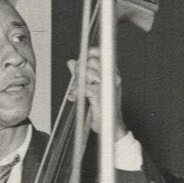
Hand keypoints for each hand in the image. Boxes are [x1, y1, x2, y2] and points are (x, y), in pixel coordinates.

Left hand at [68, 50, 143, 169]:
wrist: (112, 129)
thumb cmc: (104, 110)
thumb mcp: (92, 89)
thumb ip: (81, 74)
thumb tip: (71, 62)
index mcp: (112, 73)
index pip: (99, 54)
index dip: (87, 54)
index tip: (79, 61)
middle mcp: (111, 77)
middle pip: (90, 62)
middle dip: (79, 70)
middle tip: (75, 80)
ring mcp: (106, 85)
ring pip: (85, 73)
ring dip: (76, 83)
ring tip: (75, 92)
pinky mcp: (99, 94)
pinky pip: (82, 87)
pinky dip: (75, 93)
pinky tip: (74, 98)